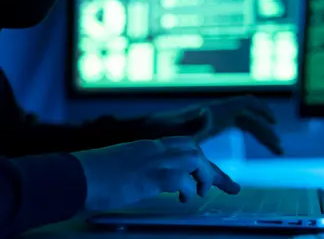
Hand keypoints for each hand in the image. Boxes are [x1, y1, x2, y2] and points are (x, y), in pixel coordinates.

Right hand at [72, 137, 239, 210]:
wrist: (71, 176)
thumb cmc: (91, 177)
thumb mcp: (124, 169)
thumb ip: (145, 170)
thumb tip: (163, 183)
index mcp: (148, 147)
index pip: (185, 147)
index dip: (205, 161)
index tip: (220, 175)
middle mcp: (153, 149)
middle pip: (195, 150)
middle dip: (214, 169)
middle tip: (230, 186)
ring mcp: (151, 160)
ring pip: (195, 158)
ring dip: (204, 176)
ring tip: (199, 193)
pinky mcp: (147, 175)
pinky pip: (180, 179)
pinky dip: (188, 189)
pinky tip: (184, 198)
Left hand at [148, 95, 283, 154]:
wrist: (145, 130)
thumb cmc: (159, 130)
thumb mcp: (175, 129)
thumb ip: (192, 123)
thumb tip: (209, 112)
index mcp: (214, 110)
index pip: (245, 103)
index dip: (263, 111)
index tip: (275, 124)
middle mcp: (217, 111)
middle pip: (250, 116)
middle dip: (266, 131)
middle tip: (279, 150)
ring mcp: (214, 117)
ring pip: (246, 122)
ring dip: (261, 133)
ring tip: (274, 149)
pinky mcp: (210, 124)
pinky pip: (237, 125)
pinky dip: (250, 132)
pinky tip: (254, 140)